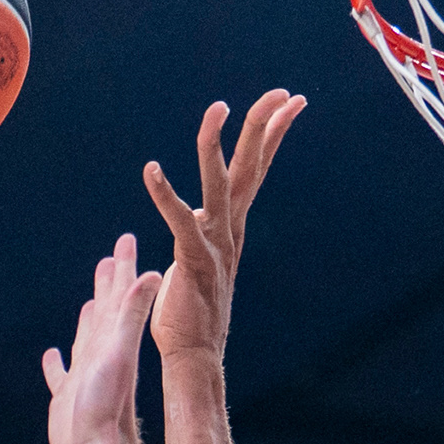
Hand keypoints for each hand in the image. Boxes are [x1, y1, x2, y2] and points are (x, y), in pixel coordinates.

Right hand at [41, 234, 162, 443]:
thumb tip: (154, 274)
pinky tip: (53, 356)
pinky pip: (62, 374)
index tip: (127, 239)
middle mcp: (102, 354)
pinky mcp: (67, 398)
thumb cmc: (109, 408)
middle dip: (109, 283)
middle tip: (111, 257)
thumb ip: (134, 315)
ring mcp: (85, 376)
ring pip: (87, 338)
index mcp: (115, 341)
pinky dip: (58, 364)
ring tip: (90, 301)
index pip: (122, 296)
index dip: (124, 268)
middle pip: (107, 310)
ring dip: (88, 318)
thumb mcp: (120, 353)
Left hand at [142, 90, 299, 366]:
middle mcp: (229, 227)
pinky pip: (178, 219)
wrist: (193, 352)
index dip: (273, 133)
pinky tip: (151, 169)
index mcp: (232, 223)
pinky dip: (164, 193)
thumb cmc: (192, 309)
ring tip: (218, 108)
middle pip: (251, 165)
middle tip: (285, 92)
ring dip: (215, 143)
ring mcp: (214, 242)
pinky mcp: (192, 258)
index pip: (256, 168)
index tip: (291, 101)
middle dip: (265, 125)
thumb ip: (201, 232)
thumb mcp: (202, 257)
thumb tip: (198, 214)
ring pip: (218, 182)